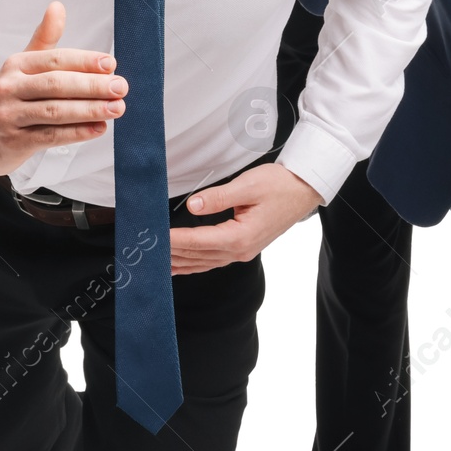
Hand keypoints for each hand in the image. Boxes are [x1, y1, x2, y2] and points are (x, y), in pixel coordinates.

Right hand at [0, 1, 124, 201]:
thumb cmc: (4, 98)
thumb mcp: (20, 66)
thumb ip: (44, 39)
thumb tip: (58, 6)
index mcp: (16, 64)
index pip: (55, 59)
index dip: (85, 61)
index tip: (111, 64)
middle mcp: (9, 87)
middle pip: (57, 84)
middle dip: (92, 85)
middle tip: (120, 87)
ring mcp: (9, 115)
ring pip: (55, 111)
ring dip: (90, 110)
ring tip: (116, 108)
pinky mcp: (13, 142)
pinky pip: (50, 136)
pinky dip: (77, 133)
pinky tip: (98, 128)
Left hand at [168, 163, 321, 274]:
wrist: (303, 190)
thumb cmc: (280, 185)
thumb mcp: (248, 186)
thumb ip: (219, 197)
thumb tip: (193, 205)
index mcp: (241, 236)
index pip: (199, 241)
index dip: (174, 240)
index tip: (155, 238)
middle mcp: (240, 250)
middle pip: (198, 255)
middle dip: (171, 252)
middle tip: (147, 250)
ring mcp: (242, 251)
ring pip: (204, 262)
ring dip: (180, 262)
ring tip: (156, 263)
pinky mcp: (243, 247)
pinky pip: (213, 260)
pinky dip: (194, 264)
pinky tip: (181, 265)